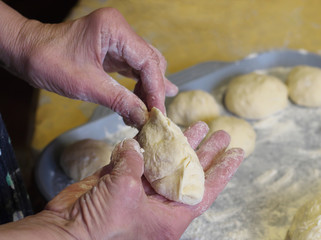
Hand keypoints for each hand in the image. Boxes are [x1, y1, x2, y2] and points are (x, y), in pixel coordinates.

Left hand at [6, 7, 177, 127]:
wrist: (27, 52)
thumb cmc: (49, 61)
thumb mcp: (87, 85)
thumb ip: (120, 100)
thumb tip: (144, 118)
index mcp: (115, 30)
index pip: (148, 62)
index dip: (156, 89)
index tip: (158, 113)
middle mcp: (120, 31)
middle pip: (150, 62)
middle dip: (153, 90)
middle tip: (154, 115)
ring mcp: (117, 40)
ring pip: (144, 66)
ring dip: (147, 90)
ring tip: (148, 112)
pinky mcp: (112, 50)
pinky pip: (133, 68)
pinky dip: (138, 86)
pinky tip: (143, 100)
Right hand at [24, 122, 241, 239]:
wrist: (64, 231)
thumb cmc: (100, 226)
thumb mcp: (125, 194)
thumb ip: (134, 164)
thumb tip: (134, 146)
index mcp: (169, 217)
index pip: (204, 192)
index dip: (222, 171)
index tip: (237, 154)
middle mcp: (159, 204)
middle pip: (189, 174)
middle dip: (205, 153)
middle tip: (220, 134)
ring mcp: (140, 191)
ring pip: (166, 164)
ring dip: (179, 145)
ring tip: (197, 126)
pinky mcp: (122, 181)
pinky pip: (139, 160)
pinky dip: (146, 145)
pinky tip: (158, 131)